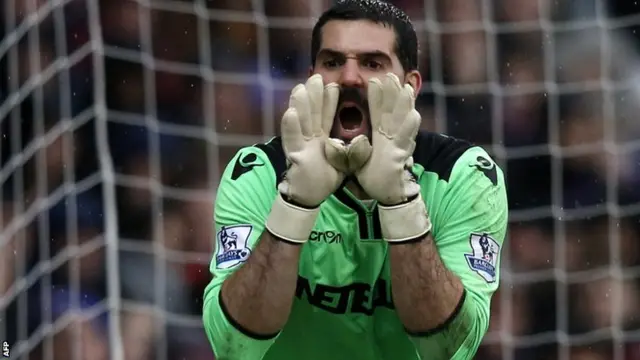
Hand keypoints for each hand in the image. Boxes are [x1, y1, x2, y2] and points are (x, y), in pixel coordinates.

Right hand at [266, 74, 346, 242]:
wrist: (311, 197)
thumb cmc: (325, 178)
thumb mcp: (343, 159)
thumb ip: (350, 148)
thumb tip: (363, 138)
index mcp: (320, 138)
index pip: (326, 115)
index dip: (329, 100)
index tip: (332, 84)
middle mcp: (308, 138)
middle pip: (312, 113)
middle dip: (314, 95)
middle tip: (316, 77)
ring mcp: (300, 145)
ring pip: (300, 122)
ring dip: (301, 105)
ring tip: (301, 87)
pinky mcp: (295, 156)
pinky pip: (292, 140)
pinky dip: (290, 127)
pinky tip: (290, 112)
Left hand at [349, 73, 420, 204]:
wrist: (384, 196)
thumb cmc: (373, 176)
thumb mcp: (359, 157)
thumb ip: (353, 145)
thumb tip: (341, 136)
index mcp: (381, 136)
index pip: (378, 112)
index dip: (377, 97)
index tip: (375, 81)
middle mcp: (391, 138)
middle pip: (392, 112)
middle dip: (392, 94)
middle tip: (391, 75)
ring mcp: (398, 147)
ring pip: (402, 122)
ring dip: (404, 106)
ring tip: (405, 89)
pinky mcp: (399, 158)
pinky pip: (405, 141)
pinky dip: (409, 128)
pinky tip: (414, 115)